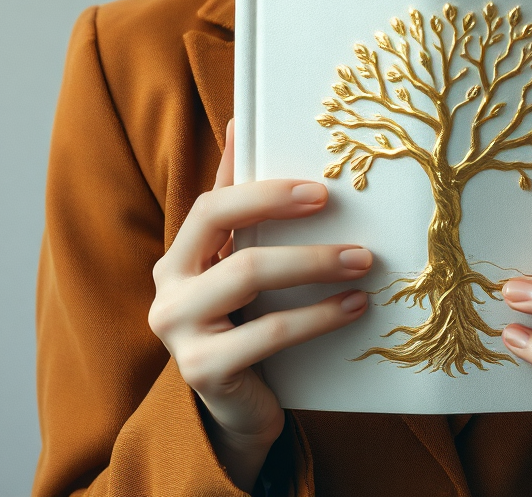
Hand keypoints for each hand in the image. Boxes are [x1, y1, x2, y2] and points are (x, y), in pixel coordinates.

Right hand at [148, 120, 370, 491]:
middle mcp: (168, 289)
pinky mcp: (203, 372)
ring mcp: (179, 332)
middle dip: (283, 211)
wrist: (239, 409)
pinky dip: (319, 316)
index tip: (319, 186)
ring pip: (248, 277)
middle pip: (223, 229)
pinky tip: (355, 306)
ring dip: (314, 263)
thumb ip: (238, 200)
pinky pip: (269, 333)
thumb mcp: (237, 262)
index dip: (263, 189)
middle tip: (334, 202)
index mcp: (178, 256)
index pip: (212, 204)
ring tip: (363, 260)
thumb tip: (240, 122)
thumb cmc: (243, 324)